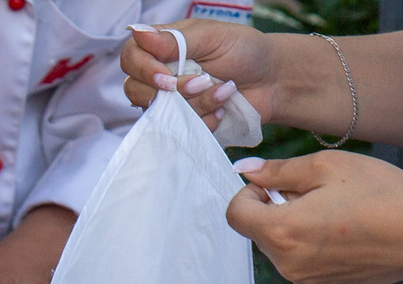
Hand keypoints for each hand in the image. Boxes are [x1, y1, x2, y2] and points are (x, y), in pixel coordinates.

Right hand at [122, 20, 275, 120]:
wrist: (272, 81)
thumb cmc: (244, 51)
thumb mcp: (212, 36)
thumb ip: (174, 39)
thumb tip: (137, 32)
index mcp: (164, 47)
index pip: (131, 58)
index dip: (144, 70)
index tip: (167, 77)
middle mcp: (161, 74)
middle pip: (136, 90)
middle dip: (174, 92)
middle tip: (204, 82)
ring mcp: (170, 103)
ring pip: (159, 113)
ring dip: (196, 105)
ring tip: (223, 92)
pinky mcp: (184, 124)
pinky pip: (179, 131)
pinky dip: (204, 122)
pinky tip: (222, 110)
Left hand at [227, 151, 402, 283]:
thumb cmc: (381, 195)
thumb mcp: (327, 166)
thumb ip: (279, 171)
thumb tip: (247, 172)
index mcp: (282, 231)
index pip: (236, 214)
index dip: (249, 194)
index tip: (274, 185)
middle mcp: (287, 265)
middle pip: (259, 233)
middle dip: (276, 211)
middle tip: (316, 195)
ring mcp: (305, 283)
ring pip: (281, 250)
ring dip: (294, 230)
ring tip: (334, 215)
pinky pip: (302, 266)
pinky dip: (312, 249)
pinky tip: (344, 236)